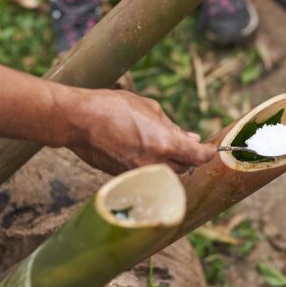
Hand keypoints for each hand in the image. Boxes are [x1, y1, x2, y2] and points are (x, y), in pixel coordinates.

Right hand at [63, 89, 214, 174]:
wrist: (78, 121)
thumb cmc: (112, 108)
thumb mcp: (148, 108)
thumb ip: (172, 126)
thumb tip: (189, 138)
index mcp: (165, 144)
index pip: (198, 157)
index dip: (206, 153)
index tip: (207, 149)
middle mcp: (155, 165)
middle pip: (183, 168)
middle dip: (185, 157)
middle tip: (179, 143)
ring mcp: (139, 175)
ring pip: (164, 175)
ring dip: (167, 163)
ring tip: (155, 145)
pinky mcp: (124, 179)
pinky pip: (146, 176)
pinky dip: (149, 166)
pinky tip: (138, 150)